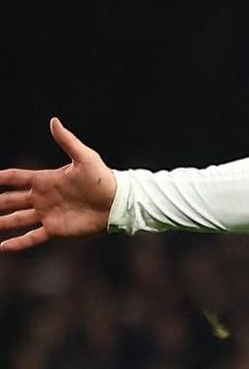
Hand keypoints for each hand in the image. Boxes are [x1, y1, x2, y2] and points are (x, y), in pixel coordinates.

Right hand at [0, 119, 116, 251]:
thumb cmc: (103, 179)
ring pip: (17, 219)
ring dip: (1, 223)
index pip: (15, 178)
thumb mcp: (85, 157)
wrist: (118, 203)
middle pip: (11, 200)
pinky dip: (18, 243)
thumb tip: (54, 121)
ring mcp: (47, 214)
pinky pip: (32, 237)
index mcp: (45, 180)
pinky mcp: (56, 229)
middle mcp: (42, 198)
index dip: (0, 178)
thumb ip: (67, 141)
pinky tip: (3, 248)